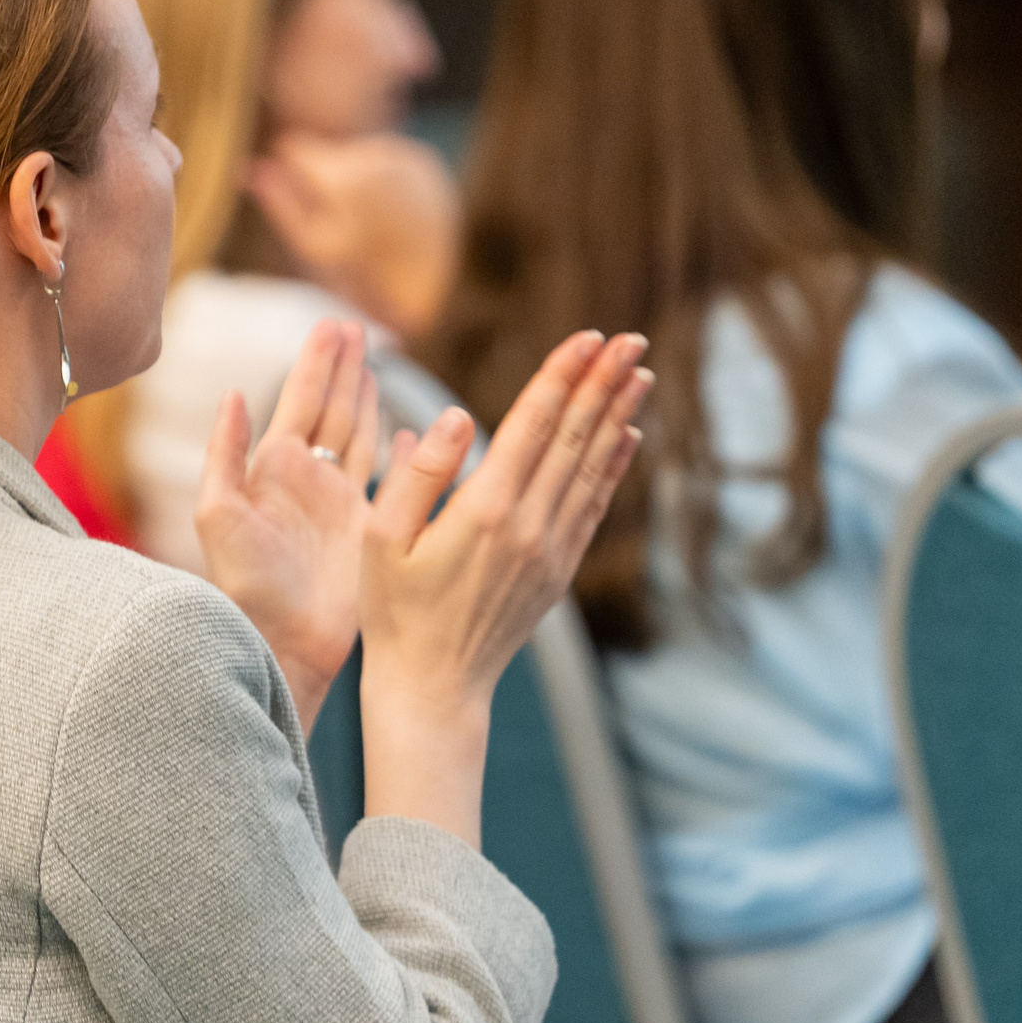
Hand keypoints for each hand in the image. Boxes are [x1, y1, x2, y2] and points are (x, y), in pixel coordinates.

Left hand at [196, 321, 379, 729]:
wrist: (282, 642)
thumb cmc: (245, 584)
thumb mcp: (219, 514)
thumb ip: (225, 453)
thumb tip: (236, 392)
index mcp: (272, 470)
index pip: (300, 401)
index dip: (318, 363)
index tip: (334, 324)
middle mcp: (307, 481)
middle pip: (331, 408)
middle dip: (344, 368)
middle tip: (358, 328)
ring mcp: (337, 504)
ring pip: (358, 435)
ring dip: (366, 399)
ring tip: (374, 364)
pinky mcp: (365, 529)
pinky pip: (386, 478)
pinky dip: (397, 452)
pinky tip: (406, 433)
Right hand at [243, 131, 460, 342]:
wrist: (428, 279)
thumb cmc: (361, 267)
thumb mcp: (313, 241)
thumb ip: (280, 203)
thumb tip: (250, 170)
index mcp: (344, 180)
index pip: (295, 147)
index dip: (289, 166)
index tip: (293, 184)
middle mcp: (375, 157)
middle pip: (328, 151)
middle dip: (325, 176)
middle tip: (339, 213)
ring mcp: (403, 155)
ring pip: (357, 152)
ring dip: (354, 176)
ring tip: (367, 215)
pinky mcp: (425, 160)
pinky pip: (387, 158)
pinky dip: (382, 179)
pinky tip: (390, 208)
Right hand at [356, 330, 651, 841]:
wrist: (433, 685)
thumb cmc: (392, 609)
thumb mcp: (380, 538)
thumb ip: (419, 473)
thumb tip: (460, 415)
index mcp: (482, 511)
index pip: (532, 426)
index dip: (561, 377)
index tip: (589, 337)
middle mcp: (527, 526)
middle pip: (574, 438)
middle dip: (603, 383)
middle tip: (632, 338)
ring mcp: (550, 551)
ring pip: (592, 468)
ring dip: (617, 415)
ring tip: (641, 373)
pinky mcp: (559, 571)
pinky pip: (594, 506)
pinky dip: (613, 466)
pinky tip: (627, 436)